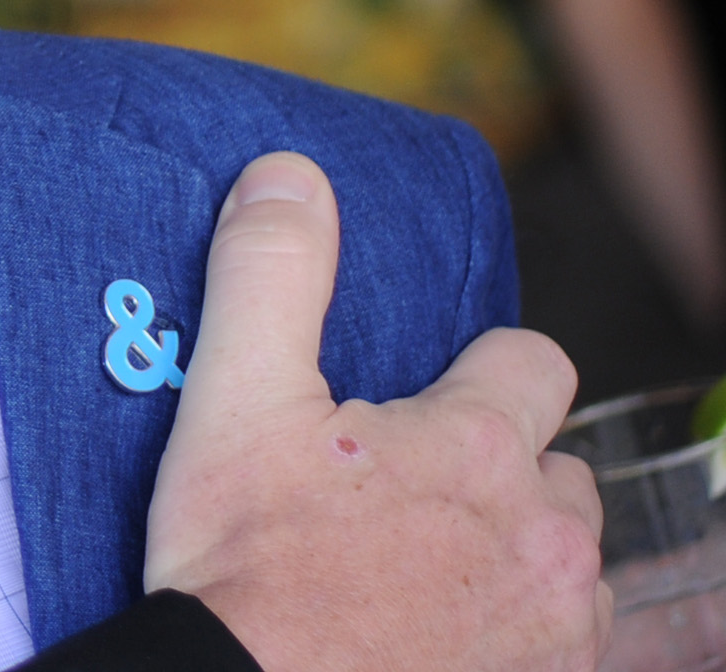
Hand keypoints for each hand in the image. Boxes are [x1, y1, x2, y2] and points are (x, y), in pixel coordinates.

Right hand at [141, 152, 608, 671]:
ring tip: (418, 575)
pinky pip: (560, 647)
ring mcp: (558, 629)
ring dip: (511, 559)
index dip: (477, 376)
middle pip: (558, 470)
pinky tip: (435, 639)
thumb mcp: (233, 402)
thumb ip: (270, 274)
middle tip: (403, 500)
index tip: (417, 410)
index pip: (535, 363)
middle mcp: (545, 534)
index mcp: (478, 445)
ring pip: (565, 563)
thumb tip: (290, 174)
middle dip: (499, 475)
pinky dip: (511, 637)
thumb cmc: (242, 568)